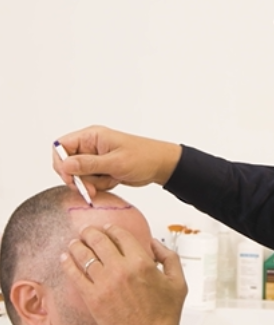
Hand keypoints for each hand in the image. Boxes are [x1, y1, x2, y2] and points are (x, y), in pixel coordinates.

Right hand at [53, 125, 181, 195]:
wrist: (161, 165)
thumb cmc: (144, 157)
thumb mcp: (115, 162)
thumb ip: (89, 165)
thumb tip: (65, 165)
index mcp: (91, 136)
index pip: (61, 146)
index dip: (61, 162)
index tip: (71, 177)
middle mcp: (90, 146)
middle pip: (68, 164)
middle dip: (79, 178)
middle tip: (91, 187)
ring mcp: (95, 158)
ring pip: (80, 176)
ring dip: (92, 183)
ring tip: (110, 179)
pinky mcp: (101, 169)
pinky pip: (91, 181)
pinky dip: (100, 185)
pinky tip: (114, 180)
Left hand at [61, 224, 187, 324]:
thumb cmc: (165, 314)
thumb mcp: (178, 281)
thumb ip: (168, 257)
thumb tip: (154, 244)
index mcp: (142, 262)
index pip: (121, 235)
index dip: (112, 228)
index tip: (108, 228)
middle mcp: (121, 269)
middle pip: (99, 241)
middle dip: (90, 232)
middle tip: (87, 231)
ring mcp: (104, 284)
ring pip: (84, 255)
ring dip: (77, 245)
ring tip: (74, 242)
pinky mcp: (92, 298)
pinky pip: (75, 275)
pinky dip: (68, 264)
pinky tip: (65, 258)